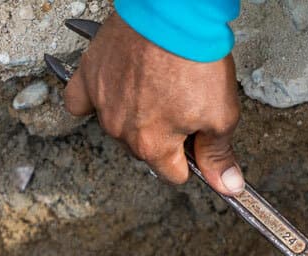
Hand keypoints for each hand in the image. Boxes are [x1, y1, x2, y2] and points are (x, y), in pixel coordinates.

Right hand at [63, 13, 243, 195]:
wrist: (173, 14)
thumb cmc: (195, 60)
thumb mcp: (222, 115)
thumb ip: (219, 155)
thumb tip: (228, 186)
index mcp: (152, 146)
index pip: (173, 174)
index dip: (192, 156)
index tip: (200, 136)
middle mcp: (121, 130)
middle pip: (145, 150)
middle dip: (164, 134)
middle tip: (182, 103)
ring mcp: (102, 103)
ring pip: (119, 126)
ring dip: (136, 114)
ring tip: (158, 86)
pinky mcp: (89, 76)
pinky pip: (79, 101)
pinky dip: (95, 100)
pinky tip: (113, 93)